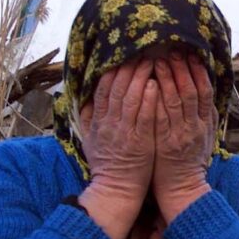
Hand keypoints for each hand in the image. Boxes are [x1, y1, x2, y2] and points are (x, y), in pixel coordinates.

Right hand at [77, 59, 157, 238]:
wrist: (116, 189)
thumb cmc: (107, 164)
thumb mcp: (90, 139)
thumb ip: (88, 117)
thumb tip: (84, 98)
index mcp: (98, 121)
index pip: (103, 88)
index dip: (112, 69)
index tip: (122, 55)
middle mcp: (109, 123)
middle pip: (116, 88)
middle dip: (128, 66)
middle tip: (141, 49)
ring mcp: (123, 131)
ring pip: (129, 98)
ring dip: (140, 77)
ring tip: (151, 60)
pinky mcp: (139, 141)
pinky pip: (142, 116)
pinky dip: (147, 99)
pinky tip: (154, 84)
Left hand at [153, 50, 215, 221]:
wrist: (182, 189)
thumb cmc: (190, 162)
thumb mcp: (205, 138)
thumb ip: (205, 116)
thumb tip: (208, 93)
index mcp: (204, 123)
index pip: (205, 91)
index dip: (198, 71)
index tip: (191, 55)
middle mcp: (194, 126)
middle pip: (191, 91)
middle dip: (182, 69)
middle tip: (174, 50)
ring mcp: (179, 134)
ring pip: (176, 101)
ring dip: (168, 78)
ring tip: (160, 60)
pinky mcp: (164, 142)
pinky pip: (160, 117)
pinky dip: (156, 99)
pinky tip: (150, 85)